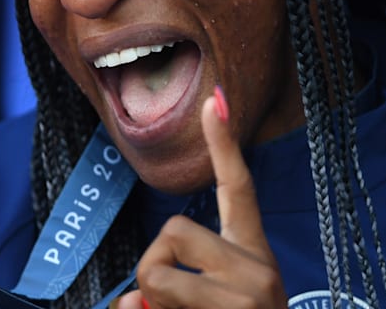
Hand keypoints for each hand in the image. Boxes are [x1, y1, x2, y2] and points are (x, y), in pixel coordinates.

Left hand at [115, 88, 285, 308]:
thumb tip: (126, 305)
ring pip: (156, 276)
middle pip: (172, 233)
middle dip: (151, 268)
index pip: (238, 191)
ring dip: (148, 304)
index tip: (213, 98)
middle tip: (167, 304)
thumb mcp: (218, 305)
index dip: (224, 145)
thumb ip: (171, 293)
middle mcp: (258, 271)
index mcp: (254, 257)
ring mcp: (247, 299)